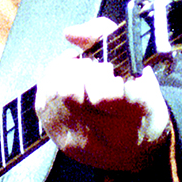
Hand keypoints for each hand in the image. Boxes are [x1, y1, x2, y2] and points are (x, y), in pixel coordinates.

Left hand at [34, 19, 170, 173]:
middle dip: (76, 69)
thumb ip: (105, 35)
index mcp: (134, 112)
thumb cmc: (140, 103)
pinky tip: (67, 88)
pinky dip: (51, 89)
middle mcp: (106, 134)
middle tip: (91, 70)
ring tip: (78, 77)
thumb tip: (70, 33)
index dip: (99, 73)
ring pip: (51, 95)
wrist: (139, 148)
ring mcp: (81, 142)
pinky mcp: (62, 144)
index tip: (108, 69)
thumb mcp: (138, 65)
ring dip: (61, 76)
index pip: (104, 94)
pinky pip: (42, 106)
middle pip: (69, 91)